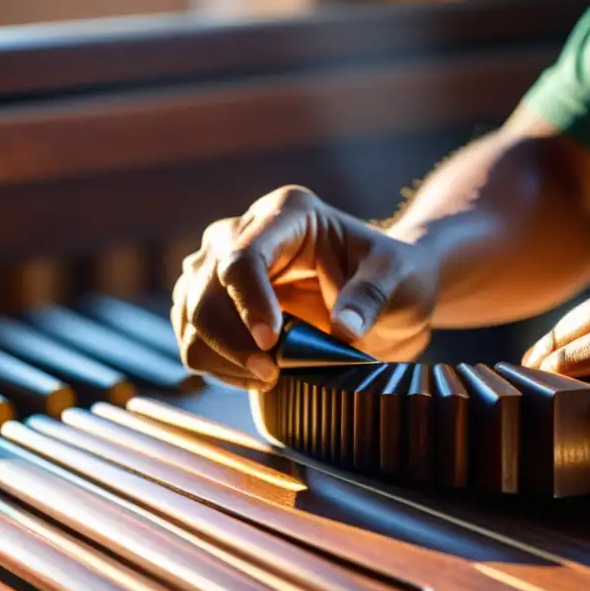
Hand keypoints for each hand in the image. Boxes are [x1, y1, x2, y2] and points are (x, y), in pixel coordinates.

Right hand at [171, 186, 438, 389]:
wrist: (387, 293)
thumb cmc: (394, 275)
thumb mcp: (398, 277)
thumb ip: (372, 295)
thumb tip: (344, 329)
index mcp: (286, 213)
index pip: (242, 256)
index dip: (249, 303)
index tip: (273, 343)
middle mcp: (243, 231)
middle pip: (206, 287)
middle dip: (233, 339)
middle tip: (273, 373)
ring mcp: (220, 267)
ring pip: (191, 316)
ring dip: (222, 357)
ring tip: (270, 377)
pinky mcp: (215, 303)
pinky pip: (194, 340)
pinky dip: (218, 366)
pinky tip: (256, 377)